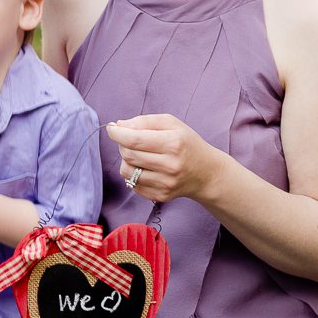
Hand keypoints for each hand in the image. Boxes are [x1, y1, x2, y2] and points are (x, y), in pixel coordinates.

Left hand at [105, 114, 225, 203]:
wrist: (206, 173)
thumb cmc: (187, 144)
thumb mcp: (172, 123)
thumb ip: (145, 121)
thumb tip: (119, 125)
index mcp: (173, 143)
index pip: (134, 140)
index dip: (117, 133)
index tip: (112, 128)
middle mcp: (170, 165)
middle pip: (128, 154)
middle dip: (122, 144)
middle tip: (130, 139)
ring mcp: (165, 183)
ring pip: (126, 171)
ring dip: (126, 160)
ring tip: (138, 154)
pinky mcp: (160, 196)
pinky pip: (132, 184)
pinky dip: (133, 174)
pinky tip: (145, 168)